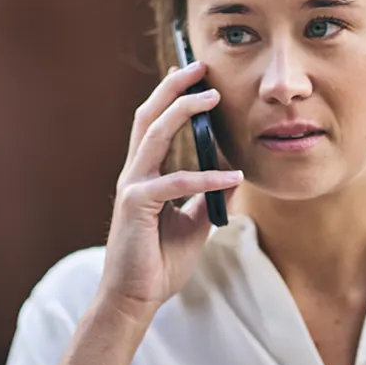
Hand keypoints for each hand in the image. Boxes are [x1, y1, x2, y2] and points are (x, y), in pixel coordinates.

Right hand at [100, 60, 242, 318]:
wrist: (135, 298)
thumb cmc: (159, 263)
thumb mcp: (194, 224)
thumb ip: (208, 197)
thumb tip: (232, 174)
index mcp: (145, 174)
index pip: (156, 124)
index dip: (172, 96)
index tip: (196, 75)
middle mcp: (135, 173)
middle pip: (150, 115)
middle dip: (174, 87)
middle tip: (201, 65)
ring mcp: (133, 187)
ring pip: (155, 134)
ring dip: (184, 111)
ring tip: (212, 96)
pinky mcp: (136, 206)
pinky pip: (176, 183)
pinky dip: (206, 177)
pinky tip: (231, 174)